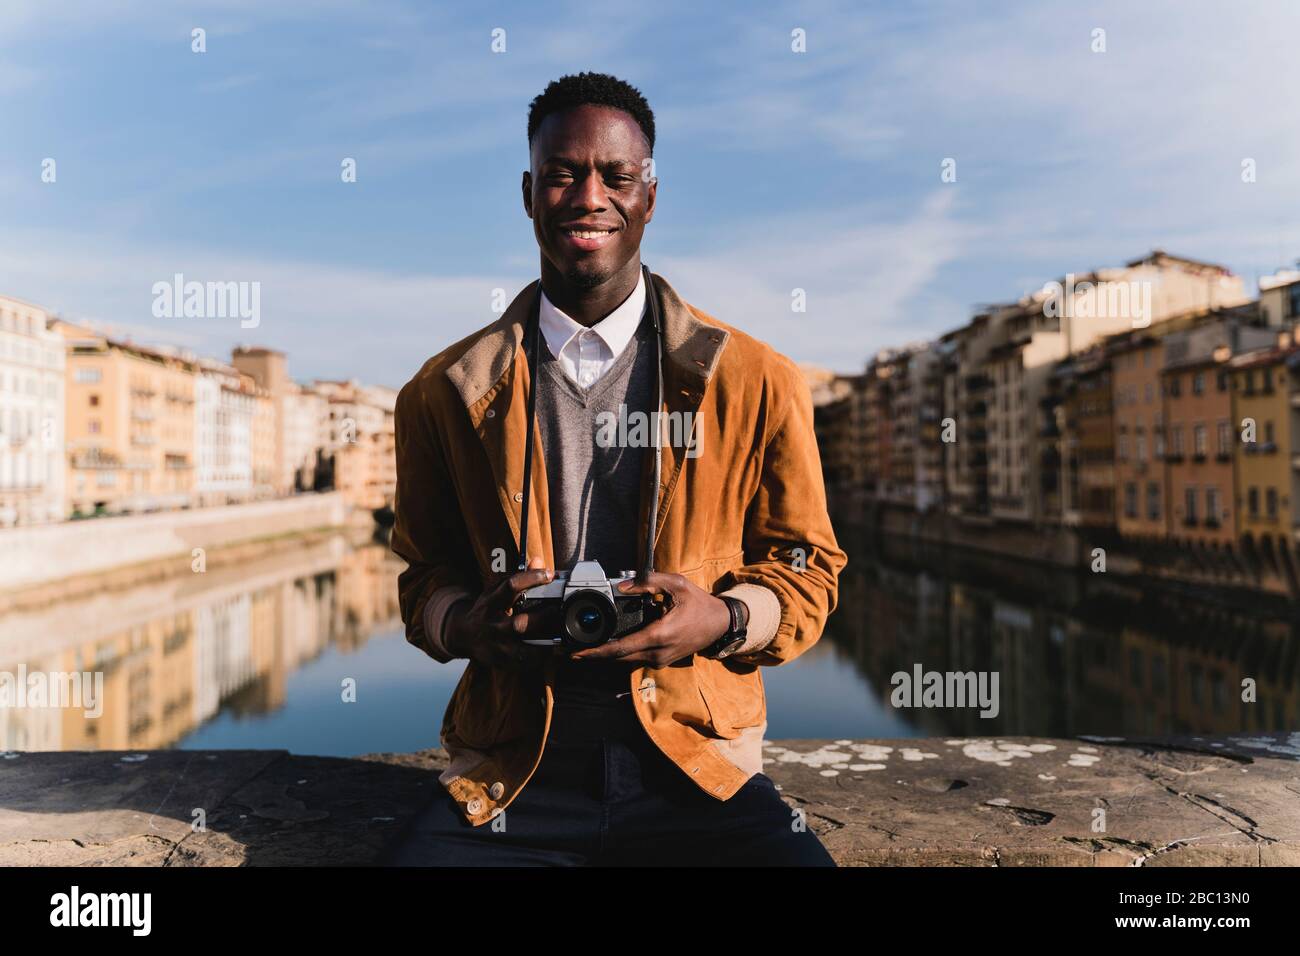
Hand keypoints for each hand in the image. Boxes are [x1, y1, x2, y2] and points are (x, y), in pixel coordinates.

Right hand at [445, 556, 560, 669]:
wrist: (464, 635)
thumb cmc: (487, 609)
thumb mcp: (496, 590)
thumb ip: (518, 577)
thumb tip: (539, 561)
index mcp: (491, 603)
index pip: (510, 587)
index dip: (530, 578)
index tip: (549, 574)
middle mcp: (493, 626)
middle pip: (519, 624)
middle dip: (543, 617)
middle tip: (557, 609)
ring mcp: (497, 647)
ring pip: (523, 650)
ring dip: (544, 643)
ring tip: (557, 634)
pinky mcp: (501, 662)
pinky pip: (525, 663)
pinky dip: (539, 657)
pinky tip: (549, 648)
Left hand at [569, 571, 731, 667]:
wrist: (720, 624)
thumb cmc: (699, 604)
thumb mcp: (676, 584)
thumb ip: (648, 581)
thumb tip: (622, 586)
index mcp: (659, 635)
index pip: (620, 648)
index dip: (596, 652)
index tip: (578, 653)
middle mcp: (658, 652)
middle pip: (618, 657)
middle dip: (596, 654)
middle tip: (574, 650)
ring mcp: (660, 660)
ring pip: (626, 659)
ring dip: (608, 653)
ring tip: (589, 647)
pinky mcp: (662, 661)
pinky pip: (636, 658)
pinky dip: (622, 652)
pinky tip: (612, 643)